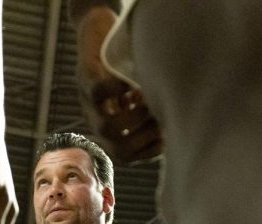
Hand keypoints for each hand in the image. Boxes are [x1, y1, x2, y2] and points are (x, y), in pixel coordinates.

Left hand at [74, 8, 162, 163]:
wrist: (98, 30)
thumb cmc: (124, 62)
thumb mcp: (135, 91)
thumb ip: (149, 110)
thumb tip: (174, 127)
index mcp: (109, 124)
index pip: (126, 155)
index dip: (149, 151)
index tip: (165, 136)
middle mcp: (97, 117)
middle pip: (117, 148)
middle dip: (144, 137)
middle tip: (158, 117)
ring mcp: (89, 99)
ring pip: (106, 127)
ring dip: (134, 117)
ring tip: (148, 99)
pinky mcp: (87, 75)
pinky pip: (99, 90)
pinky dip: (118, 89)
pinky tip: (132, 82)